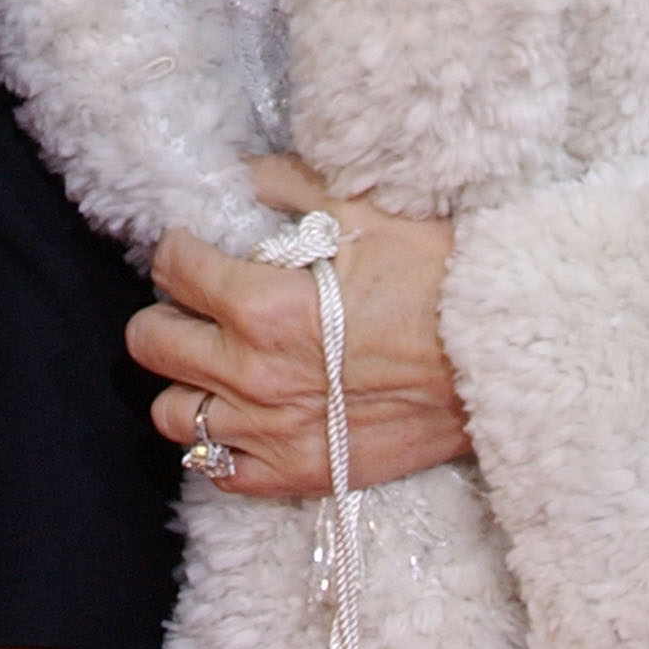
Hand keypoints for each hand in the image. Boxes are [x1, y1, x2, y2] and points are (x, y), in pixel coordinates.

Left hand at [125, 151, 469, 498]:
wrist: (496, 358)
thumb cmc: (433, 277)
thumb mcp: (358, 208)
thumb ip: (283, 183)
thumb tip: (242, 174)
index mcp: (260, 305)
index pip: (172, 269)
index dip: (178, 248)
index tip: (195, 245)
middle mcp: (253, 375)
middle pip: (152, 343)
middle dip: (167, 311)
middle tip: (199, 300)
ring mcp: (273, 434)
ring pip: (173, 414)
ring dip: (186, 380)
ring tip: (215, 358)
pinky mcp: (301, 474)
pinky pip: (219, 473)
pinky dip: (219, 443)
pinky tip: (243, 412)